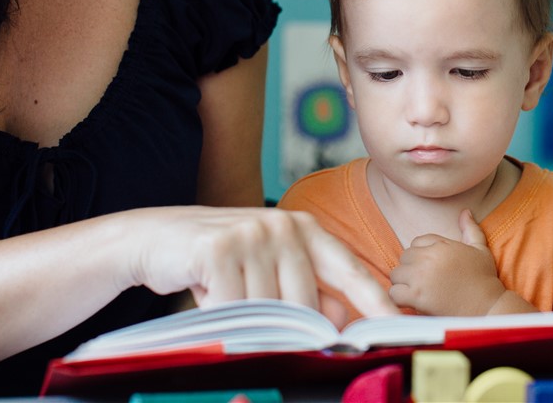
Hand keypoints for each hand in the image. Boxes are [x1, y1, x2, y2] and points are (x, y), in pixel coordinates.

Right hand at [126, 207, 396, 326]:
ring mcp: (252, 233)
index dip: (376, 302)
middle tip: (253, 313)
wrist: (154, 238)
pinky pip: (234, 309)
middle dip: (283, 323)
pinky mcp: (220, 248)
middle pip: (306, 305)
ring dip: (245, 317)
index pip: (350, 272)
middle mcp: (284, 225)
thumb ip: (306, 289)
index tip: (399, 327)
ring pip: (269, 311)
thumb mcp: (267, 270)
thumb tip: (340, 322)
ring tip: (223, 294)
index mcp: (305, 229)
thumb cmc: (217, 260)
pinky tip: (206, 290)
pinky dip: (220, 314)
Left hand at [389, 209, 531, 315]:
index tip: (433, 269)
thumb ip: (470, 229)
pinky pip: (394, 292)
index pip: (416, 243)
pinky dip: (400, 299)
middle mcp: (429, 257)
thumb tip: (465, 211)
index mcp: (441, 245)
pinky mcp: (417, 296)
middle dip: (411, 269)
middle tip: (425, 282)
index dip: (423, 256)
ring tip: (418, 292)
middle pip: (404, 257)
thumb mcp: (480, 249)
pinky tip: (412, 302)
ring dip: (404, 284)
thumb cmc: (484, 279)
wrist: (487, 308)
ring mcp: (421, 276)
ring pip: (396, 274)